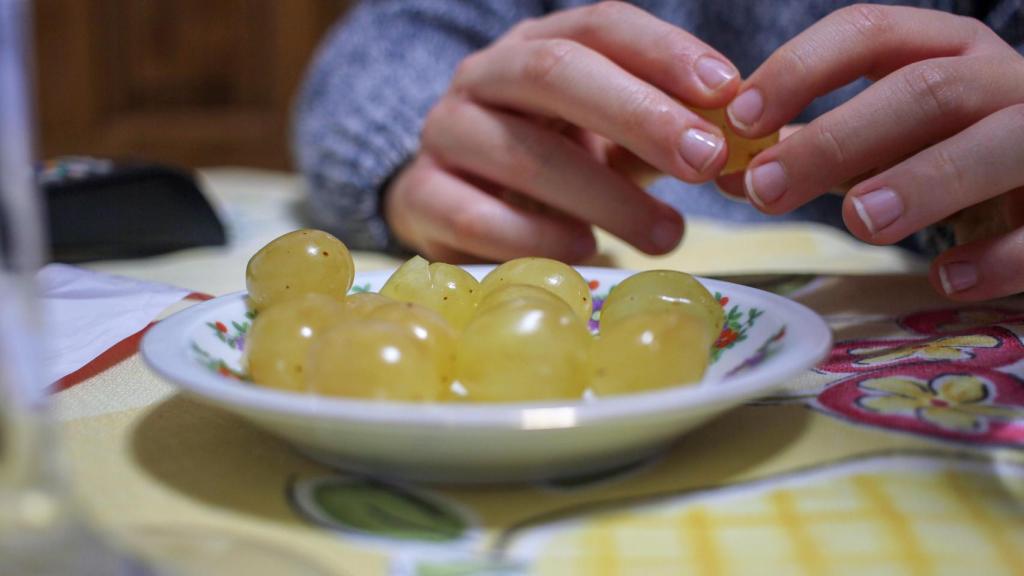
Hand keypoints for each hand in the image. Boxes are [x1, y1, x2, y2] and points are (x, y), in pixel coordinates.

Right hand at [385, 2, 740, 262]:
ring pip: (520, 151)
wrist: (457, 202)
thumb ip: (679, 134)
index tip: (727, 90)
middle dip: (639, 114)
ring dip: (602, 195)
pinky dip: (537, 238)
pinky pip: (475, 216)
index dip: (664, 51)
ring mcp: (444, 133)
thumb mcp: (616, 138)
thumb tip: (767, 148)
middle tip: (706, 161)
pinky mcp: (419, 197)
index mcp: (537, 46)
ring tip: (667, 237)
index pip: (599, 25)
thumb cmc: (555, 163)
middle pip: (555, 74)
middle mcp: (484, 76)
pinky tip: (586, 252)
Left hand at [727, 4, 1023, 299]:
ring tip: (859, 222)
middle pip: (925, 91)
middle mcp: (1003, 81)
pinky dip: (996, 255)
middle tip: (768, 188)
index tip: (739, 118)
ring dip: (924, 181)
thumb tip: (730, 170)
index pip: (869, 34)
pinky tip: (946, 278)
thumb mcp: (889, 139)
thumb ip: (818, 147)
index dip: (799, 69)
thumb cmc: (957, 154)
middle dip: (838, 138)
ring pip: (999, 142)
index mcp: (946, 51)